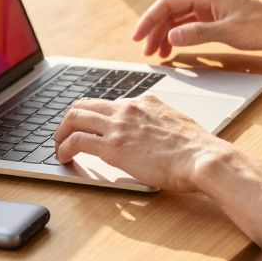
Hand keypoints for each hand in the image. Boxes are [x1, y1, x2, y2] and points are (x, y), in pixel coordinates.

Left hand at [52, 95, 227, 191]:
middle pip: (84, 105)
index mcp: (144, 102)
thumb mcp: (178, 123)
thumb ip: (161, 121)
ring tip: (59, 147)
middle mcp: (128, 108)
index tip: (89, 127)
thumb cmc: (197, 148)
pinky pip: (77, 141)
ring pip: (74, 118)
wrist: (202, 158)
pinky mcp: (112, 147)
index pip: (109, 103)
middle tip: (64, 135)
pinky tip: (64, 158)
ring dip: (61, 133)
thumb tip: (157, 129)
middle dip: (69, 120)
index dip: (94, 116)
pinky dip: (64, 148)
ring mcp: (118, 126)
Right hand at [132, 0, 261, 56]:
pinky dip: (180, 36)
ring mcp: (210, 7)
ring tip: (158, 53)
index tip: (138, 37)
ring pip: (179, 19)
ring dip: (166, 34)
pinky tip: (175, 48)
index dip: (149, 20)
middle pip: (170, 11)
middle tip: (146, 51)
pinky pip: (190, 25)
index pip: (167, 4)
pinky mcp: (216, 17)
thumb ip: (197, 34)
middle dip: (155, 30)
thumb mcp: (228, 32)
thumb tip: (172, 36)